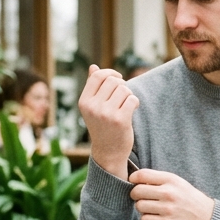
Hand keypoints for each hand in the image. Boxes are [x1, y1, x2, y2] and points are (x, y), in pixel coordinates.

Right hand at [79, 64, 137, 178]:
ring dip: (129, 95)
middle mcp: (93, 107)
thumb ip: (93, 87)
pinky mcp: (120, 120)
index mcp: (84, 102)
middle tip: (124, 96)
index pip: (98, 76)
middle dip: (122, 85)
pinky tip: (132, 110)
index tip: (119, 78)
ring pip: (124, 89)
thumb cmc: (102, 127)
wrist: (108, 152)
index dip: (110, 73)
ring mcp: (106, 113)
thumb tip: (93, 66)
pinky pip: (132, 99)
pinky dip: (135, 103)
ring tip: (126, 105)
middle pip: (113, 81)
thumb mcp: (93, 107)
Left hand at [128, 168, 214, 219]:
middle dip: (135, 195)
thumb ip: (158, 179)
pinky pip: (145, 219)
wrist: (206, 217)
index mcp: (170, 180)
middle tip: (140, 197)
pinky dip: (147, 219)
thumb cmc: (188, 198)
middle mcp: (169, 193)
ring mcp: (168, 209)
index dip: (133, 179)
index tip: (134, 183)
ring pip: (139, 206)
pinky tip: (154, 217)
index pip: (142, 175)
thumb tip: (135, 179)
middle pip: (137, 191)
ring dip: (142, 208)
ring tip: (150, 208)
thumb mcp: (177, 182)